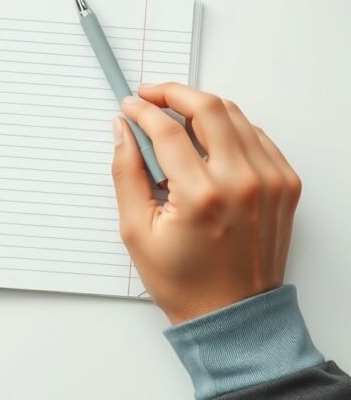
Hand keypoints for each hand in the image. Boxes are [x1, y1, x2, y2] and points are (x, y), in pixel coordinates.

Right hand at [111, 84, 301, 324]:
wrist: (233, 314)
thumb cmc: (183, 280)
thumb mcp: (135, 230)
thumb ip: (126, 172)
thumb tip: (121, 129)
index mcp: (201, 194)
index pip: (166, 129)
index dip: (142, 111)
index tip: (128, 106)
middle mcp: (242, 181)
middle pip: (207, 107)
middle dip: (173, 92)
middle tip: (150, 95)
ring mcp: (270, 180)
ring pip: (234, 115)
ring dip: (201, 107)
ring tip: (175, 117)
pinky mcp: (285, 184)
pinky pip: (256, 136)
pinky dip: (229, 128)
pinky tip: (207, 140)